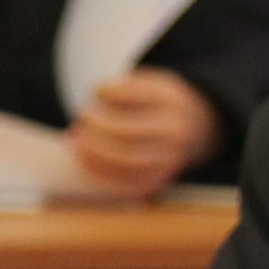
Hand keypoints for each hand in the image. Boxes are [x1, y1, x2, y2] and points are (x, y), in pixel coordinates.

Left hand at [71, 69, 216, 198]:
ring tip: (77, 142)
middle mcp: (175, 134)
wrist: (191, 128)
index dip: (106, 93)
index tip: (95, 92)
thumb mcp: (148, 84)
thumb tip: (93, 104)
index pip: (130, 96)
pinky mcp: (159, 181)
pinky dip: (100, 172)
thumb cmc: (156, 104)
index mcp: (172, 103)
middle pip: (126, 132)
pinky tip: (84, 160)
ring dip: (94, 152)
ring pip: (126, 161)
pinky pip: (127, 183)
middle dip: (95, 127)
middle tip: (82, 118)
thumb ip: (122, 90)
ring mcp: (170, 161)